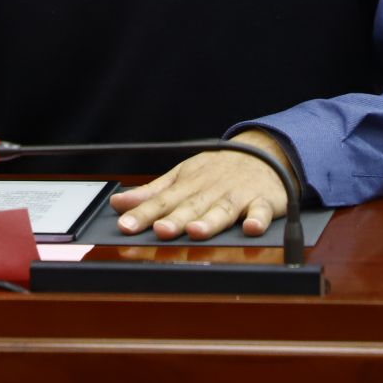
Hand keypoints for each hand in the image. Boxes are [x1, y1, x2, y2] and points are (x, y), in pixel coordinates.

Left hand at [107, 130, 291, 239]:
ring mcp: (237, 195)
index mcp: (188, 185)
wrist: (263, 151)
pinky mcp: (263, 201)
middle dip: (175, 219)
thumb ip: (151, 194)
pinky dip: (258, 218)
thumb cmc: (217, 170)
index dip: (143, 214)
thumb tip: (119, 204)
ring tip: (196, 231)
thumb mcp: (181, 176)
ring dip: (210, 221)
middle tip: (160, 230)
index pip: (161, 201)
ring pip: (222, 209)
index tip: (125, 226)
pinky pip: (262, 210)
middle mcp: (210, 190)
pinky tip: (251, 227)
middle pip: (191, 206)